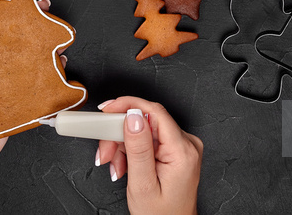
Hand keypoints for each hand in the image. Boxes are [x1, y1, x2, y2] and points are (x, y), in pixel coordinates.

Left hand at [0, 0, 59, 213]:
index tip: (11, 7)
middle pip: (4, 55)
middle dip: (23, 37)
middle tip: (42, 17)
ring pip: (19, 75)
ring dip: (37, 61)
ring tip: (56, 47)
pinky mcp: (9, 118)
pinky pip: (28, 102)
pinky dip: (42, 91)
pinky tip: (55, 79)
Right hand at [97, 97, 202, 214]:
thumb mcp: (142, 184)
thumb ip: (138, 148)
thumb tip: (133, 116)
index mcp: (182, 151)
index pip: (154, 112)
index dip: (127, 106)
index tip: (106, 111)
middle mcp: (186, 144)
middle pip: (145, 121)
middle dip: (119, 135)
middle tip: (105, 152)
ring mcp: (182, 146)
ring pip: (143, 129)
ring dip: (122, 146)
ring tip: (115, 167)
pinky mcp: (175, 150)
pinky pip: (147, 138)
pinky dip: (131, 150)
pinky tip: (125, 165)